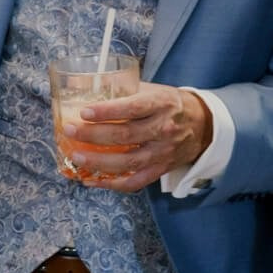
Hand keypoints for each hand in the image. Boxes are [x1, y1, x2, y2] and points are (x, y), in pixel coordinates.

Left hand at [61, 83, 210, 191]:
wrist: (203, 125)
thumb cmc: (170, 104)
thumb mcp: (153, 90)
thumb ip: (125, 90)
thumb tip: (87, 88)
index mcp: (160, 104)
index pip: (132, 108)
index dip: (106, 111)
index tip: (83, 112)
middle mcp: (162, 129)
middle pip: (124, 136)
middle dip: (93, 135)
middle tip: (70, 131)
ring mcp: (162, 152)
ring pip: (128, 162)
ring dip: (98, 162)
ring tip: (76, 156)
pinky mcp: (161, 169)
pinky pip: (135, 182)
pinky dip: (112, 184)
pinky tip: (92, 180)